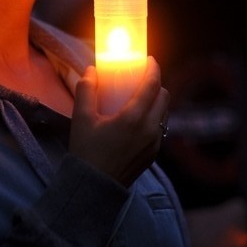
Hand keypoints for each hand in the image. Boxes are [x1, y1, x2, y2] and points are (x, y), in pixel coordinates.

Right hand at [69, 56, 169, 186]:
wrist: (94, 188)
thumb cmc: (87, 152)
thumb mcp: (82, 119)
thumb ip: (86, 90)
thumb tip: (91, 70)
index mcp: (134, 118)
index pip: (152, 85)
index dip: (153, 69)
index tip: (149, 59)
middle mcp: (150, 129)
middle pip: (163, 96)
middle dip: (155, 83)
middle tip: (142, 78)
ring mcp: (154, 143)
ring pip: (164, 113)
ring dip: (157, 101)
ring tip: (141, 97)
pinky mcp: (153, 154)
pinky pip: (160, 128)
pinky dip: (154, 116)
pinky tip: (139, 118)